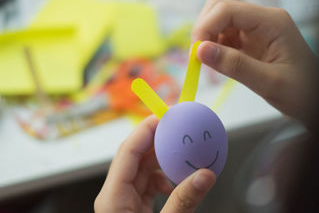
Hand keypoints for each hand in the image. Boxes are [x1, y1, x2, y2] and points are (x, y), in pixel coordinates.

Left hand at [95, 116, 215, 212]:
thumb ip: (183, 201)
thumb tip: (206, 175)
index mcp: (112, 198)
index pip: (127, 152)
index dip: (145, 129)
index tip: (165, 115)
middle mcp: (114, 196)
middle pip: (134, 157)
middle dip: (157, 141)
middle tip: (178, 127)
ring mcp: (123, 202)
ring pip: (142, 170)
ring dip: (163, 161)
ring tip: (184, 155)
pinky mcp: (133, 208)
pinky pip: (147, 184)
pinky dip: (163, 179)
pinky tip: (175, 184)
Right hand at [192, 0, 318, 120]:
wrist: (318, 101)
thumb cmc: (303, 93)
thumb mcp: (269, 82)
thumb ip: (234, 66)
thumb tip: (199, 51)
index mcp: (271, 22)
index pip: (226, 9)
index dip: (205, 27)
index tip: (196, 53)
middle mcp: (261, 20)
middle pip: (219, 9)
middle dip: (203, 30)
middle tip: (199, 57)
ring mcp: (255, 29)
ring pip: (218, 22)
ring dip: (207, 40)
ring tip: (208, 63)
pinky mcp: (250, 41)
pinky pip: (223, 37)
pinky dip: (214, 49)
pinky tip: (217, 63)